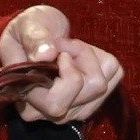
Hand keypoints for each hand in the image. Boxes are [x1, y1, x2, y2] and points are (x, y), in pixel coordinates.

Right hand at [0, 7, 124, 125]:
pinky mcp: (92, 101)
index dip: (67, 73)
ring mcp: (73, 110)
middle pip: (91, 89)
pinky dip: (101, 57)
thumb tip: (46, 55)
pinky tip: (80, 55)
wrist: (37, 34)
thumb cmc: (26, 31)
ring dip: (91, 56)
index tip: (57, 51)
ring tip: (70, 48)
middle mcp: (49, 112)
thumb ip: (33, 39)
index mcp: (26, 98)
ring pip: (103, 84)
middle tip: (64, 44)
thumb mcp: (25, 27)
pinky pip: (114, 75)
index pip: (57, 103)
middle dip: (83, 56)